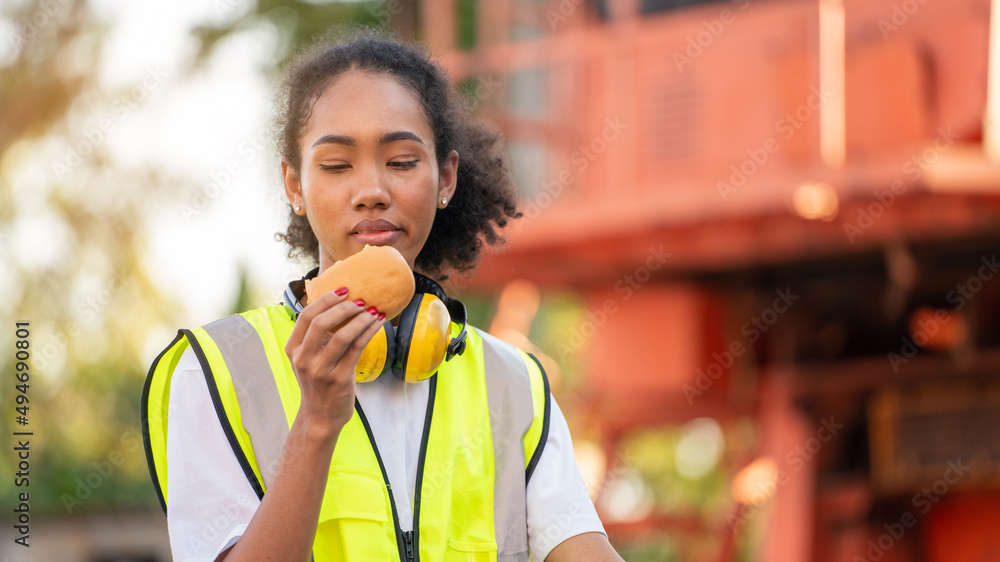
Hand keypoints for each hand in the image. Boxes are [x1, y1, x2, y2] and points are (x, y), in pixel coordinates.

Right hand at [284, 288, 383, 436]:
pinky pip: (356, 349)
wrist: (320, 416)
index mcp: (293, 349)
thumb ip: (316, 336)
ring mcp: (320, 370)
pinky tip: (377, 324)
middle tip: (361, 300)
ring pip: (342, 336)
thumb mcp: (308, 358)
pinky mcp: (339, 379)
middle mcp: (303, 359)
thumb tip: (338, 304)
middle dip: (343, 307)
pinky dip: (368, 332)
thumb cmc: (318, 382)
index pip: (306, 316)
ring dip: (360, 319)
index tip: (343, 290)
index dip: (325, 299)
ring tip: (374, 311)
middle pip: (320, 323)